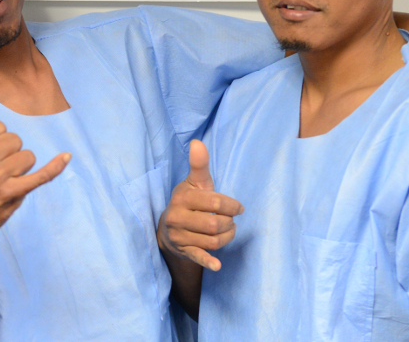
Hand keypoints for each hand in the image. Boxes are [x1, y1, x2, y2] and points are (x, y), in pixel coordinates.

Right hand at [157, 140, 242, 271]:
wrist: (169, 229)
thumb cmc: (189, 202)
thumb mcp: (194, 183)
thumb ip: (199, 165)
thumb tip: (198, 143)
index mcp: (182, 197)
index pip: (215, 202)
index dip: (232, 206)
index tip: (239, 208)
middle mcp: (177, 217)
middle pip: (215, 224)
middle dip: (229, 223)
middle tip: (230, 221)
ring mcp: (179, 236)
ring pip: (213, 241)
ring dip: (227, 237)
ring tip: (228, 231)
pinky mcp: (183, 251)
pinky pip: (197, 257)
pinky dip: (208, 262)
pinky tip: (217, 265)